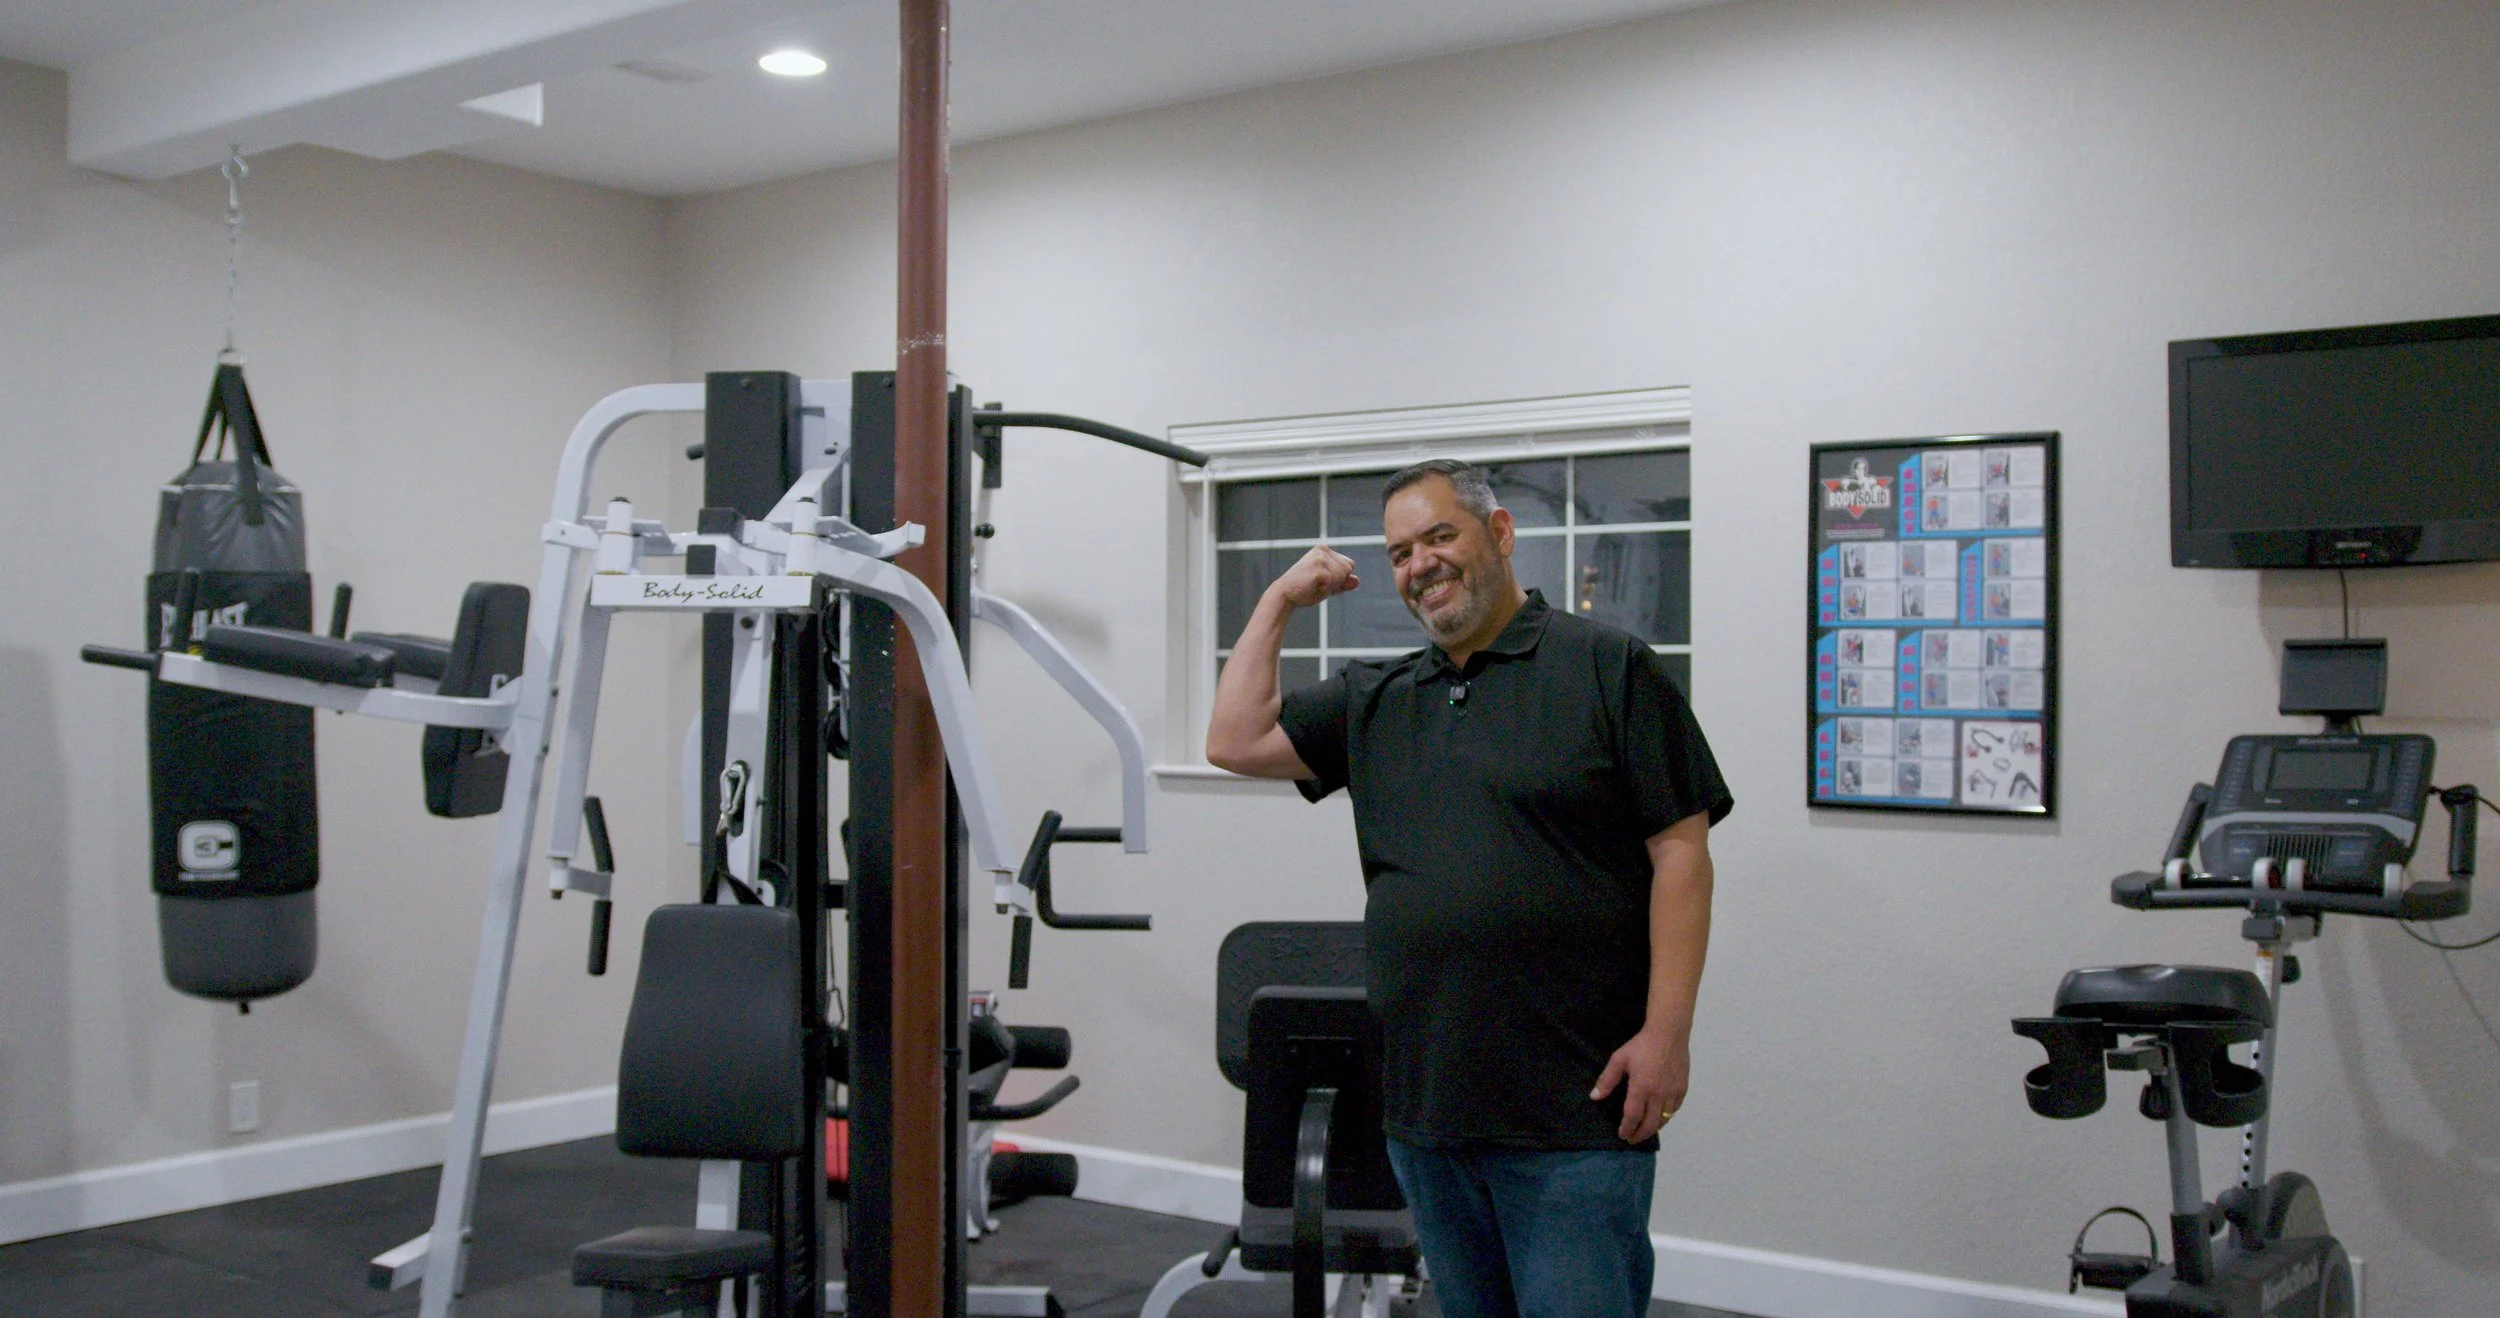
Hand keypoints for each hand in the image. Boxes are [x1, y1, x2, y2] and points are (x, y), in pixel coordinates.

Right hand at [1269, 544, 1359, 608]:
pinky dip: (1325, 590)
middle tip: (1316, 583)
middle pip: (1348, 570)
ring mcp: (1320, 558)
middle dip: (1336, 582)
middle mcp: (1323, 550)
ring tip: (1313, 585)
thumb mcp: (1326, 585)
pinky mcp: (1319, 569)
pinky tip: (1311, 587)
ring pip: (1343, 576)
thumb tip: (1357, 580)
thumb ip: (1342, 582)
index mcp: (1324, 549)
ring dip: (1330, 586)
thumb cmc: (1304, 590)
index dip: (1339, 578)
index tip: (1321, 580)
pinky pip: (1334, 583)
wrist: (1284, 595)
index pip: (1349, 565)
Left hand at [1591, 1026, 1688, 1143]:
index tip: (1622, 1135)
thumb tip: (1594, 1097)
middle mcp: (1658, 1095)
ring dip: (1654, 1128)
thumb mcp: (1619, 1059)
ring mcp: (1673, 1093)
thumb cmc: (1641, 1046)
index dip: (1627, 1129)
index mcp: (1641, 1089)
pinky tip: (1661, 1117)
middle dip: (1640, 1135)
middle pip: (1650, 1124)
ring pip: (1664, 1119)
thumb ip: (1607, 1080)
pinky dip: (1666, 1117)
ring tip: (1645, 1131)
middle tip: (1632, 1139)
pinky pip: (1675, 1110)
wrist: (1668, 1034)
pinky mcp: (1682, 1089)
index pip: (1633, 1116)